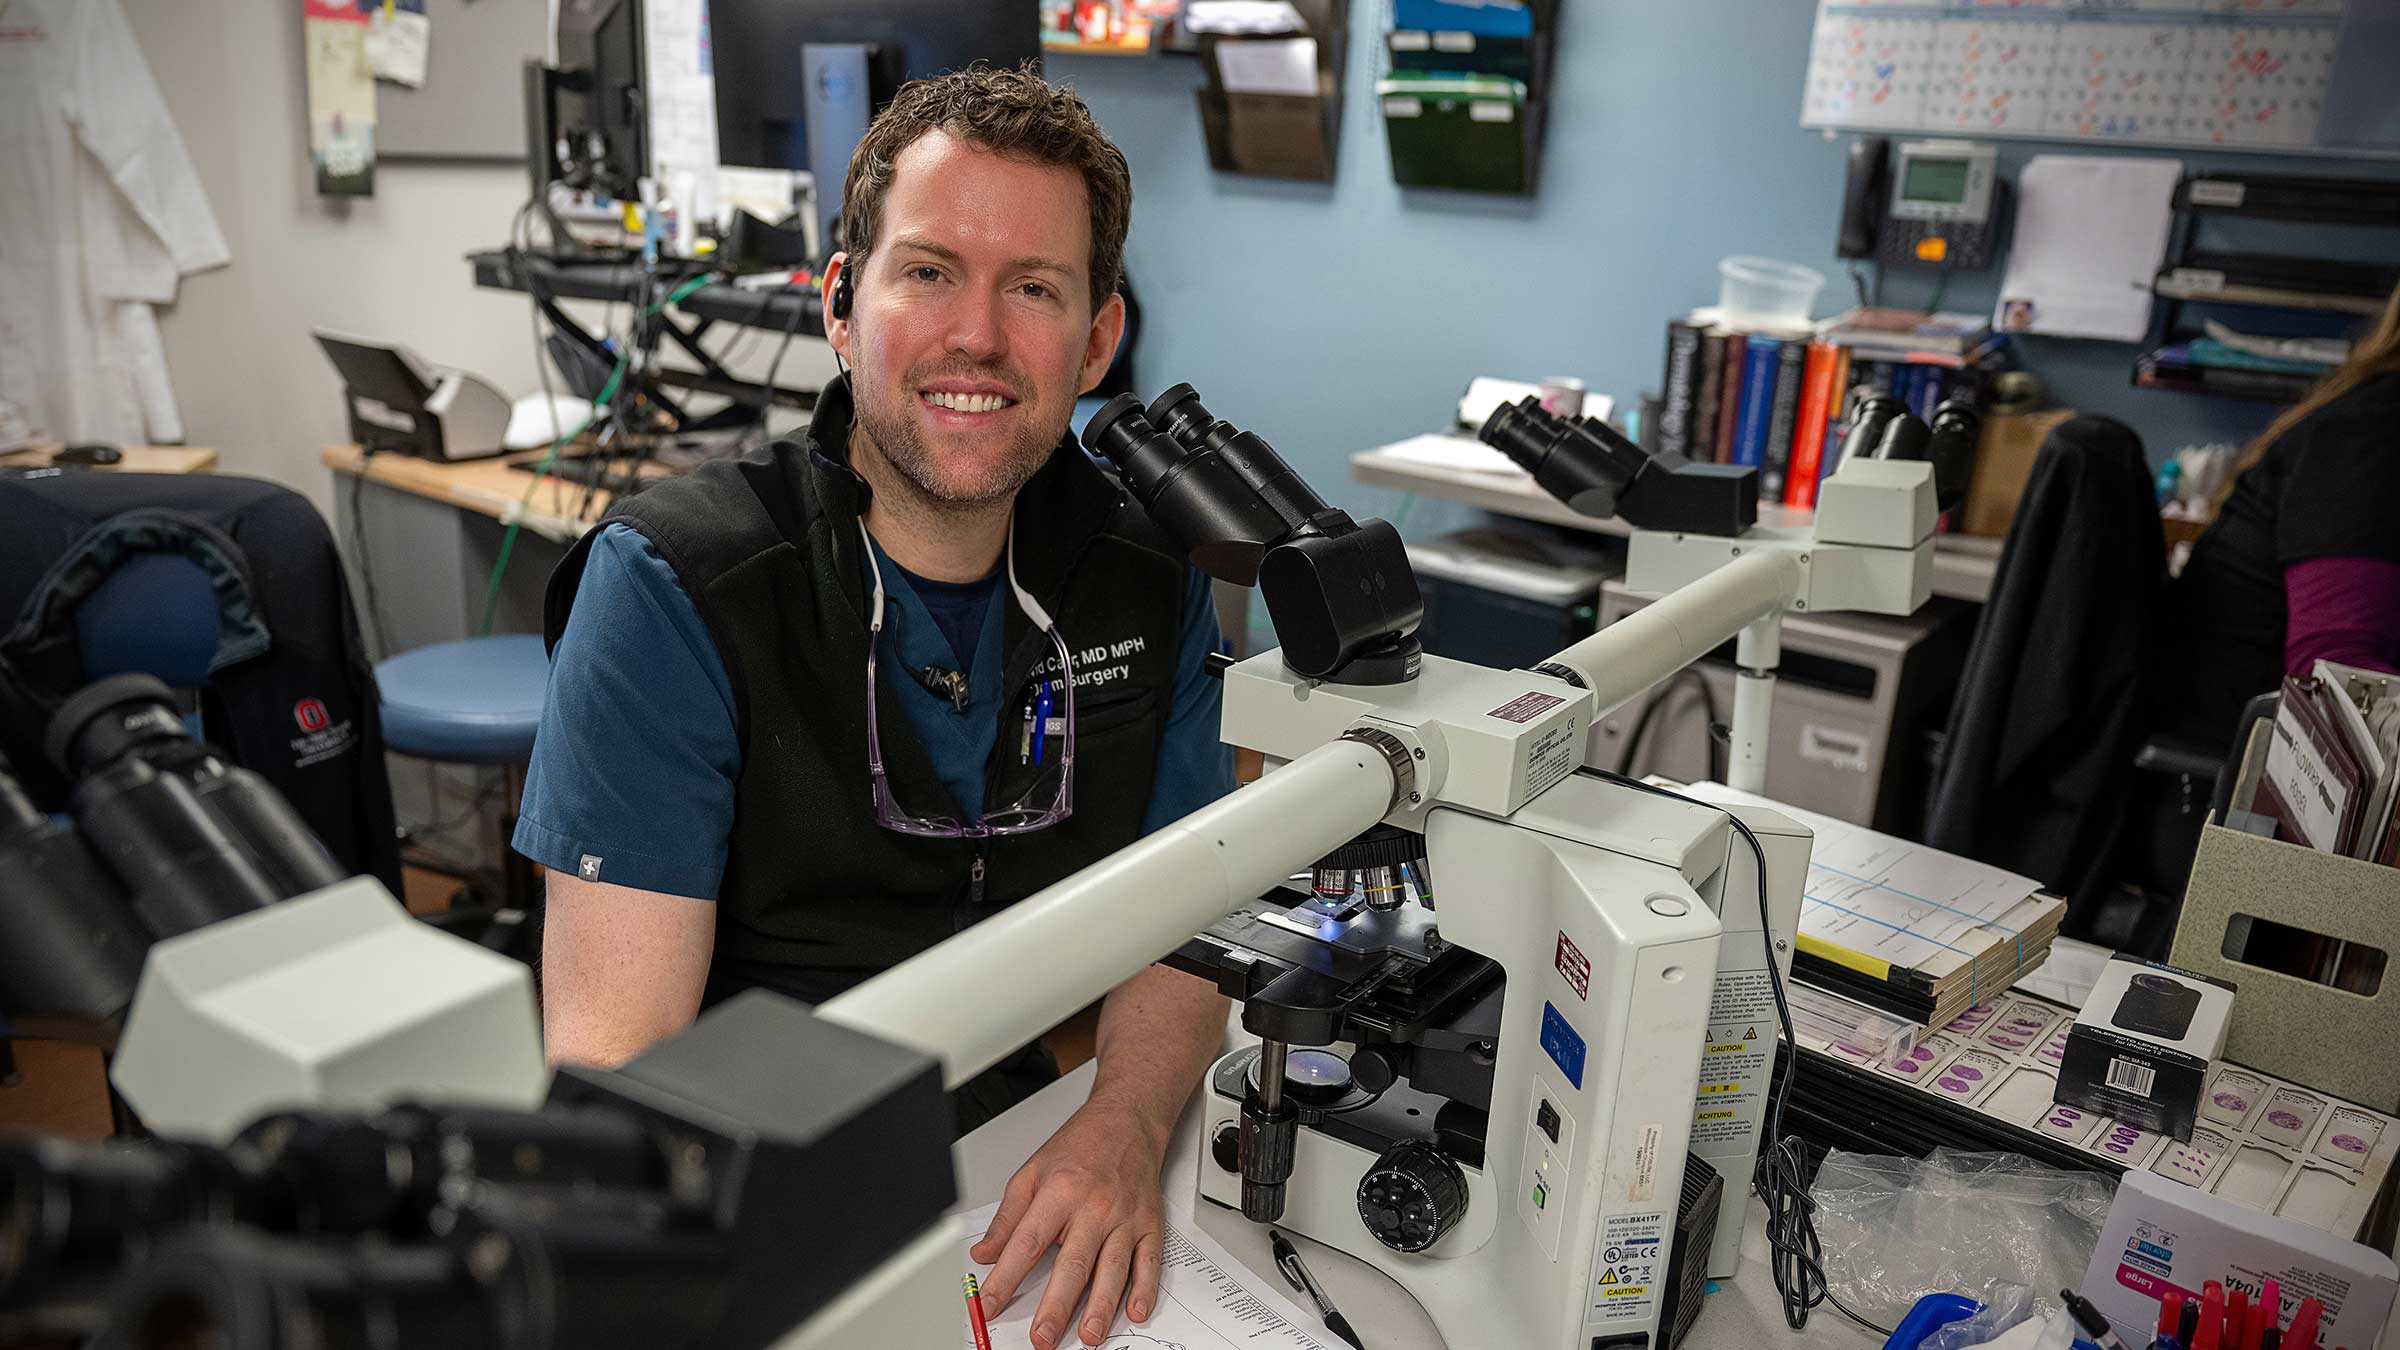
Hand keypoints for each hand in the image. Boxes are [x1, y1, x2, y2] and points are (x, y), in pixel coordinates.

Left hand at [971, 1097, 1168, 1348]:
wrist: (1126, 1121)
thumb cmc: (1079, 1147)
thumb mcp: (1031, 1173)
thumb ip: (1008, 1218)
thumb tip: (985, 1254)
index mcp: (1059, 1192)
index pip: (1026, 1243)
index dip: (1005, 1278)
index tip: (989, 1305)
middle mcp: (1093, 1207)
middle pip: (1073, 1263)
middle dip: (1056, 1305)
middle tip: (1043, 1337)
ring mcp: (1125, 1217)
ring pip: (1113, 1268)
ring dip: (1101, 1306)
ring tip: (1089, 1336)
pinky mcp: (1149, 1224)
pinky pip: (1149, 1261)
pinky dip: (1145, 1289)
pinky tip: (1136, 1310)